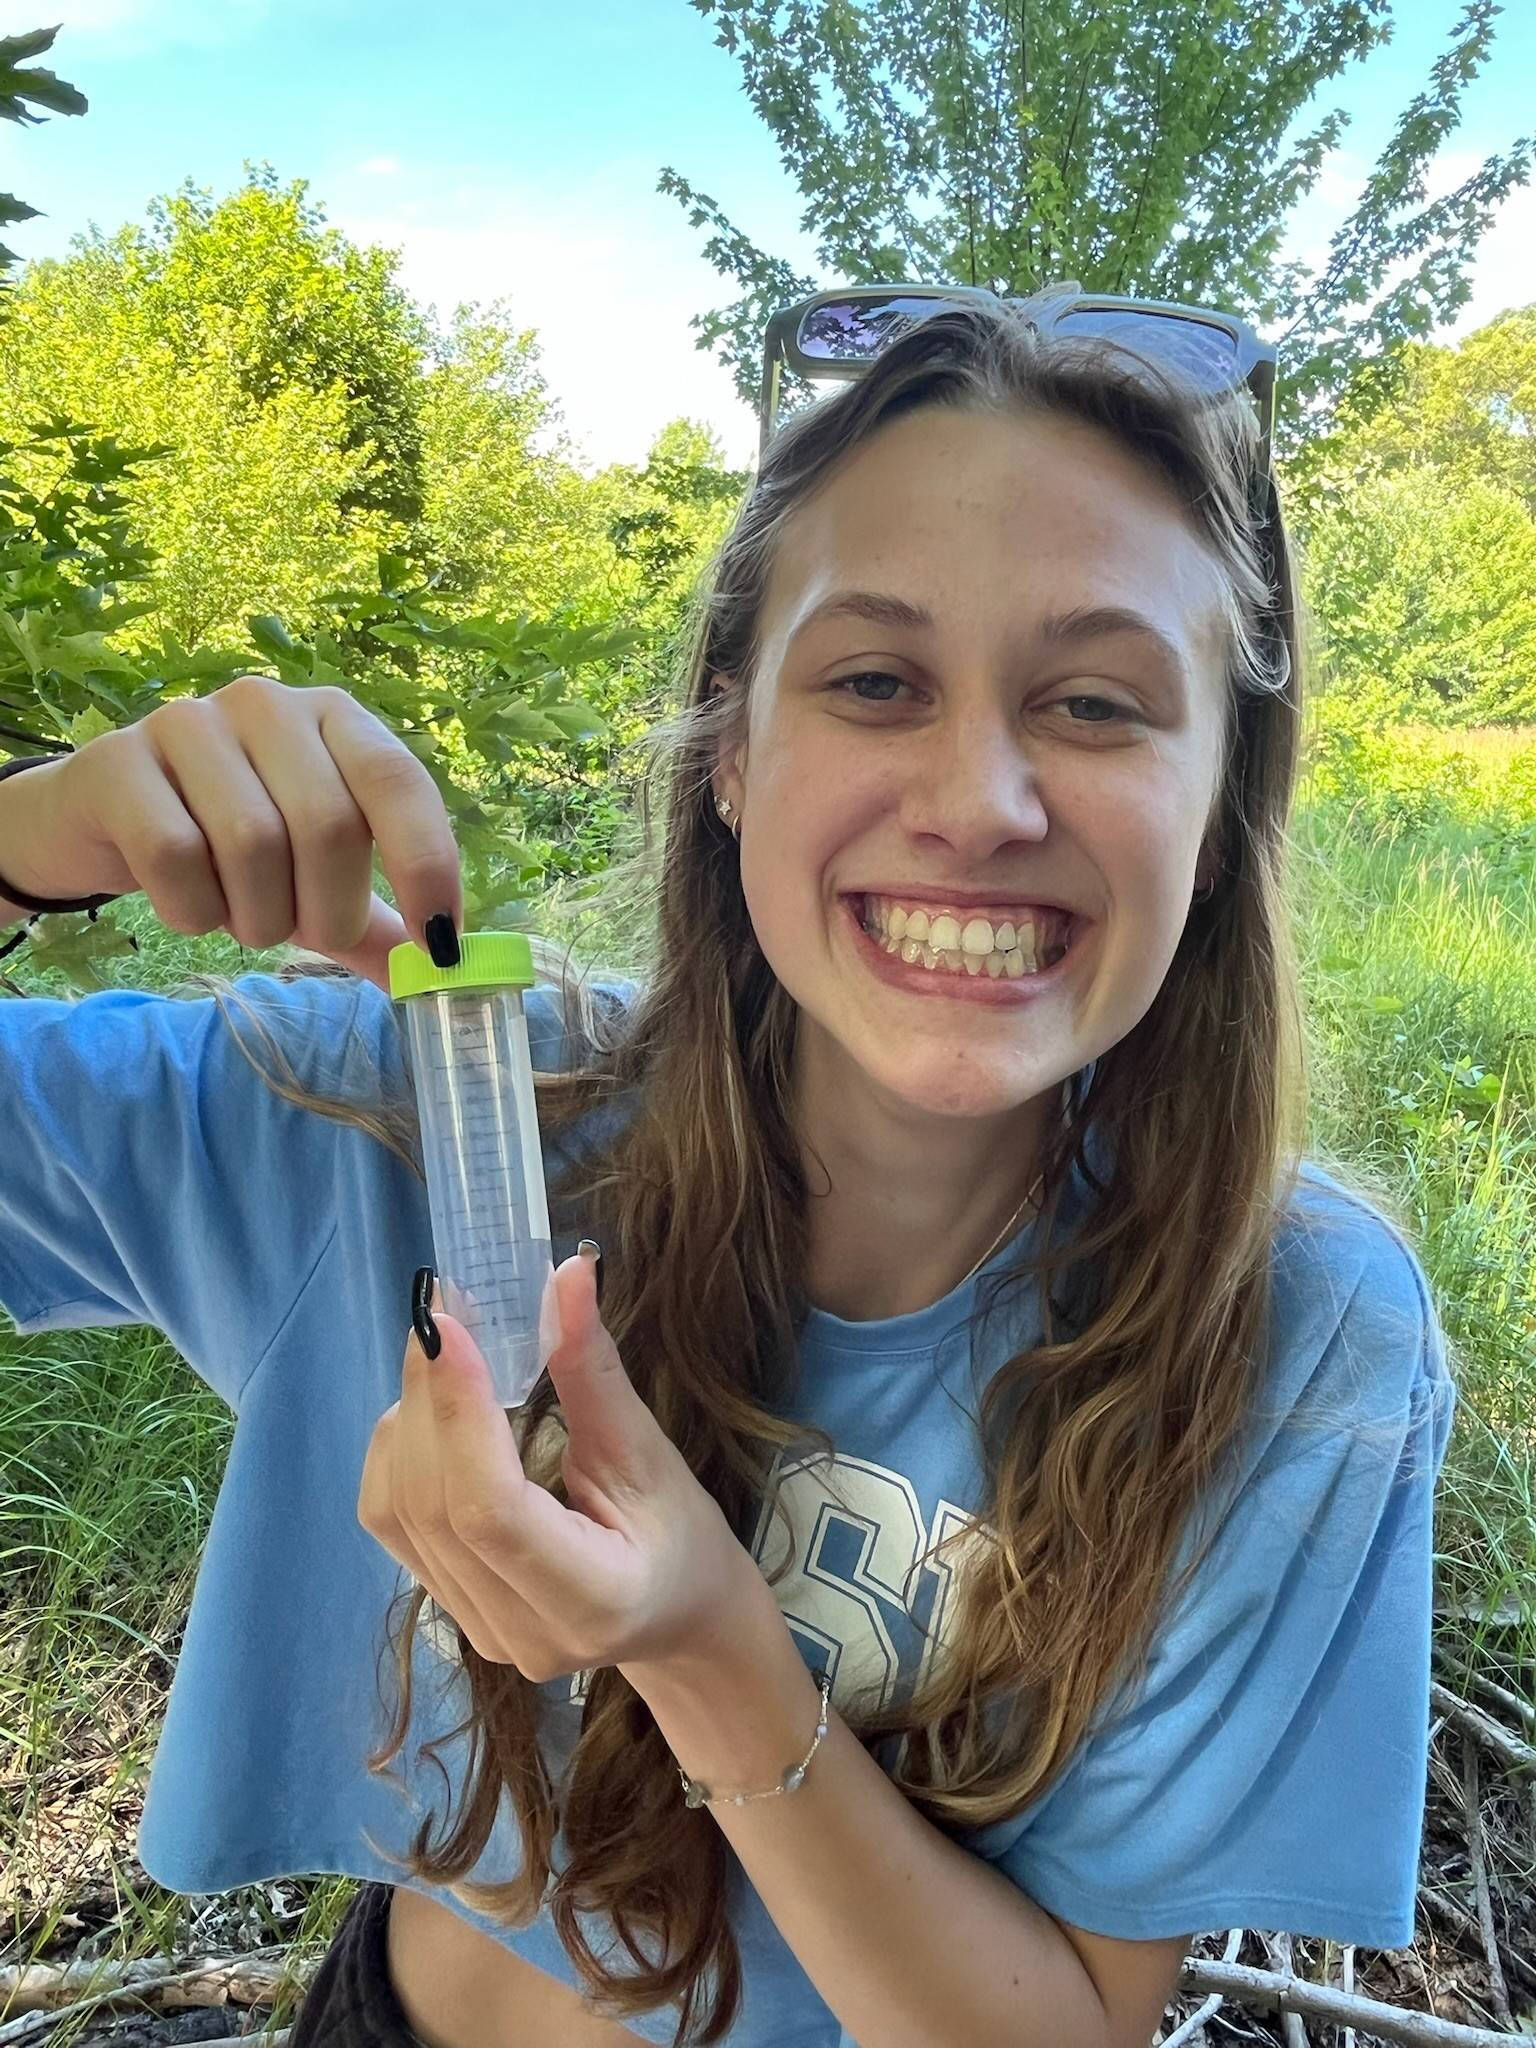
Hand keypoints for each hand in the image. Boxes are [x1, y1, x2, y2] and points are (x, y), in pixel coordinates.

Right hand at [7, 673, 462, 990]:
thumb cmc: (225, 845)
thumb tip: (442, 972)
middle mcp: (266, 705)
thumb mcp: (310, 880)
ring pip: (252, 844)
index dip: (427, 862)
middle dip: (327, 909)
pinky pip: (176, 856)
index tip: (439, 942)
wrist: (98, 821)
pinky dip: (193, 910)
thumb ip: (373, 921)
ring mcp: (187, 723)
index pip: (397, 779)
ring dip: (258, 916)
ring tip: (242, 916)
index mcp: (332, 718)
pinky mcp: (118, 762)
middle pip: (327, 824)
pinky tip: (189, 906)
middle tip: (304, 933)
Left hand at [356, 1247, 765, 1686]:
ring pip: (397, 1514)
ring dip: (409, 1419)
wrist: (678, 1621)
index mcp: (591, 1600)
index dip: (459, 1411)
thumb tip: (570, 1272)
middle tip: (440, 1313)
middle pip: (432, 1506)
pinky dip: (398, 1454)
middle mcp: (519, 1632)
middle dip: (427, 1397)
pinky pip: (391, 1526)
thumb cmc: (685, 1538)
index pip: (491, 1509)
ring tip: (441, 1357)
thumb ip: (594, 1371)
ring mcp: (475, 1631)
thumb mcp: (652, 1455)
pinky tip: (431, 1413)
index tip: (448, 1324)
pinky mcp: (448, 1612)